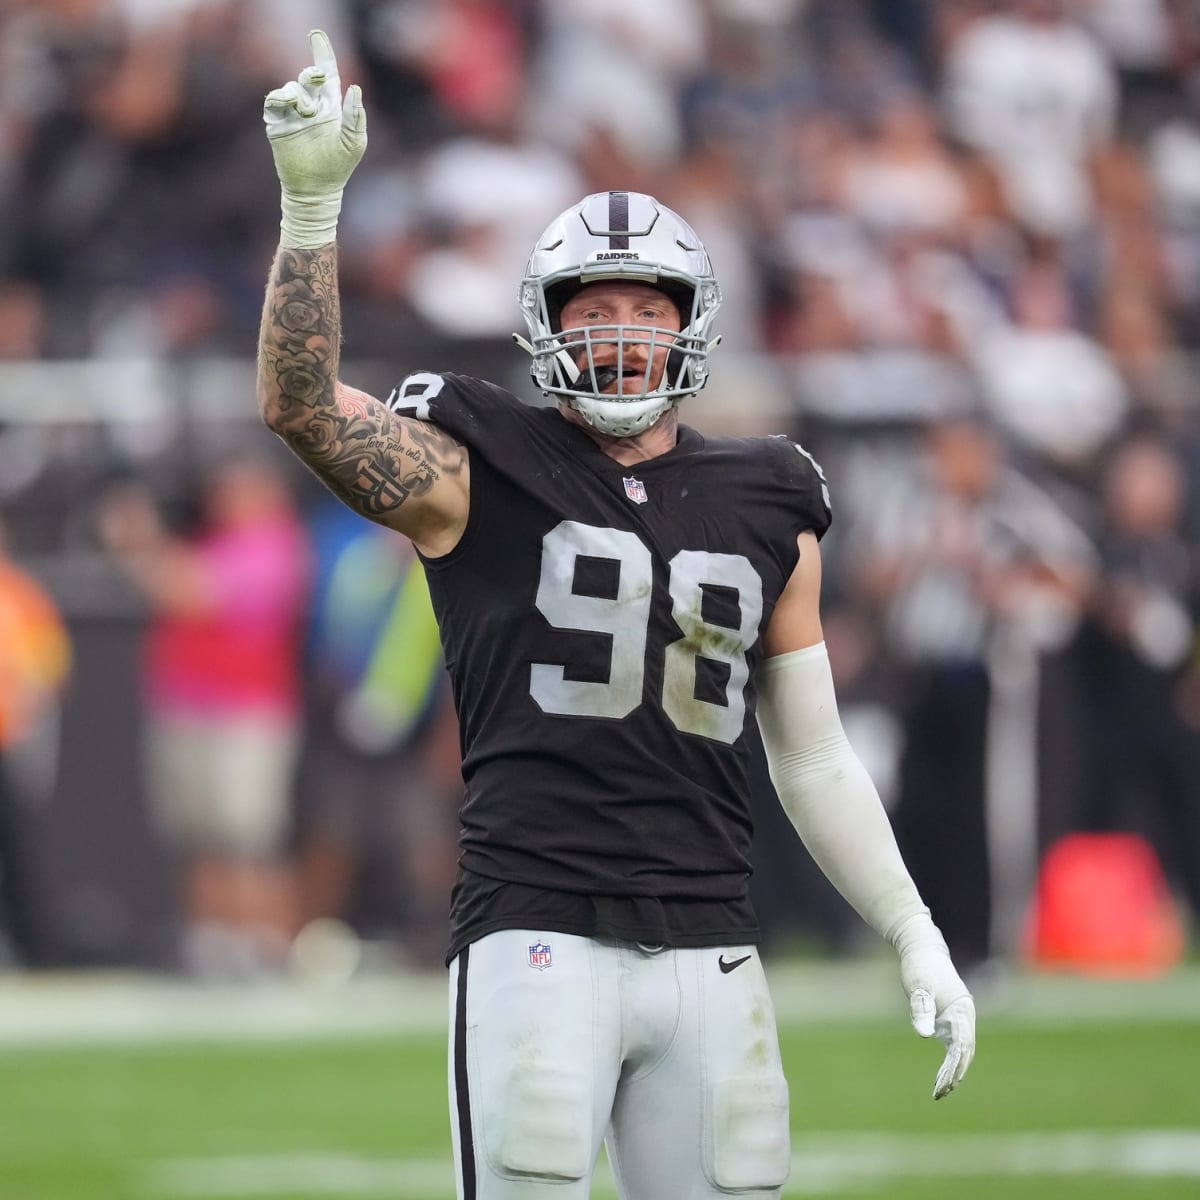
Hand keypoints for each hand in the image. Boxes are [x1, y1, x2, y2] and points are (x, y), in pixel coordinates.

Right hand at [263, 30, 365, 247]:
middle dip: (312, 73)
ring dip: (299, 94)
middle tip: (318, 78)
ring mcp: (292, 114)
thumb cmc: (338, 168)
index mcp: (330, 107)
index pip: (327, 74)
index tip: (317, 35)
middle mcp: (310, 106)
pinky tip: (291, 107)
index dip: (322, 53)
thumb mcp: (354, 143)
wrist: (315, 190)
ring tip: (307, 113)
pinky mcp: (277, 123)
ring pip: (291, 88)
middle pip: (308, 77)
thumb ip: (356, 117)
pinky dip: (281, 98)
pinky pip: (274, 100)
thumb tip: (355, 88)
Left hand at [894, 914, 975, 1098]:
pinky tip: (941, 1076)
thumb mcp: (917, 986)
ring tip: (940, 1091)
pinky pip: (954, 1046)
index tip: (944, 1083)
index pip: (962, 1045)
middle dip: (955, 1074)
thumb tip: (925, 1035)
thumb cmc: (920, 967)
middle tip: (940, 1093)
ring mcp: (960, 1018)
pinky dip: (950, 1062)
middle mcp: (965, 1016)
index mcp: (962, 1009)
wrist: (922, 949)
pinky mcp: (951, 1019)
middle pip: (965, 1052)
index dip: (955, 1066)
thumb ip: (921, 1009)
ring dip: (954, 1071)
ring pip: (962, 1051)